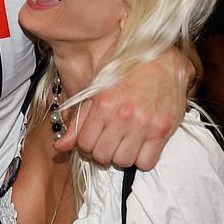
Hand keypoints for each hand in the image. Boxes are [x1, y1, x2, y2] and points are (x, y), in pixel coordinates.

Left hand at [55, 49, 189, 169]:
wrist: (163, 61)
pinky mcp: (162, 131)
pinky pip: (146, 163)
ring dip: (121, 155)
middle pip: (102, 156)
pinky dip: (141, 159)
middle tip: (108, 140)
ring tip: (124, 141)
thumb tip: (60, 147)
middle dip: (102, 151)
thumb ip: (79, 119)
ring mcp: (144, 125)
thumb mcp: (97, 89)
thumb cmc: (128, 71)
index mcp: (103, 104)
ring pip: (123, 161)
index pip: (84, 144)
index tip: (93, 138)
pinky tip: (140, 144)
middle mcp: (123, 115)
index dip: (86, 144)